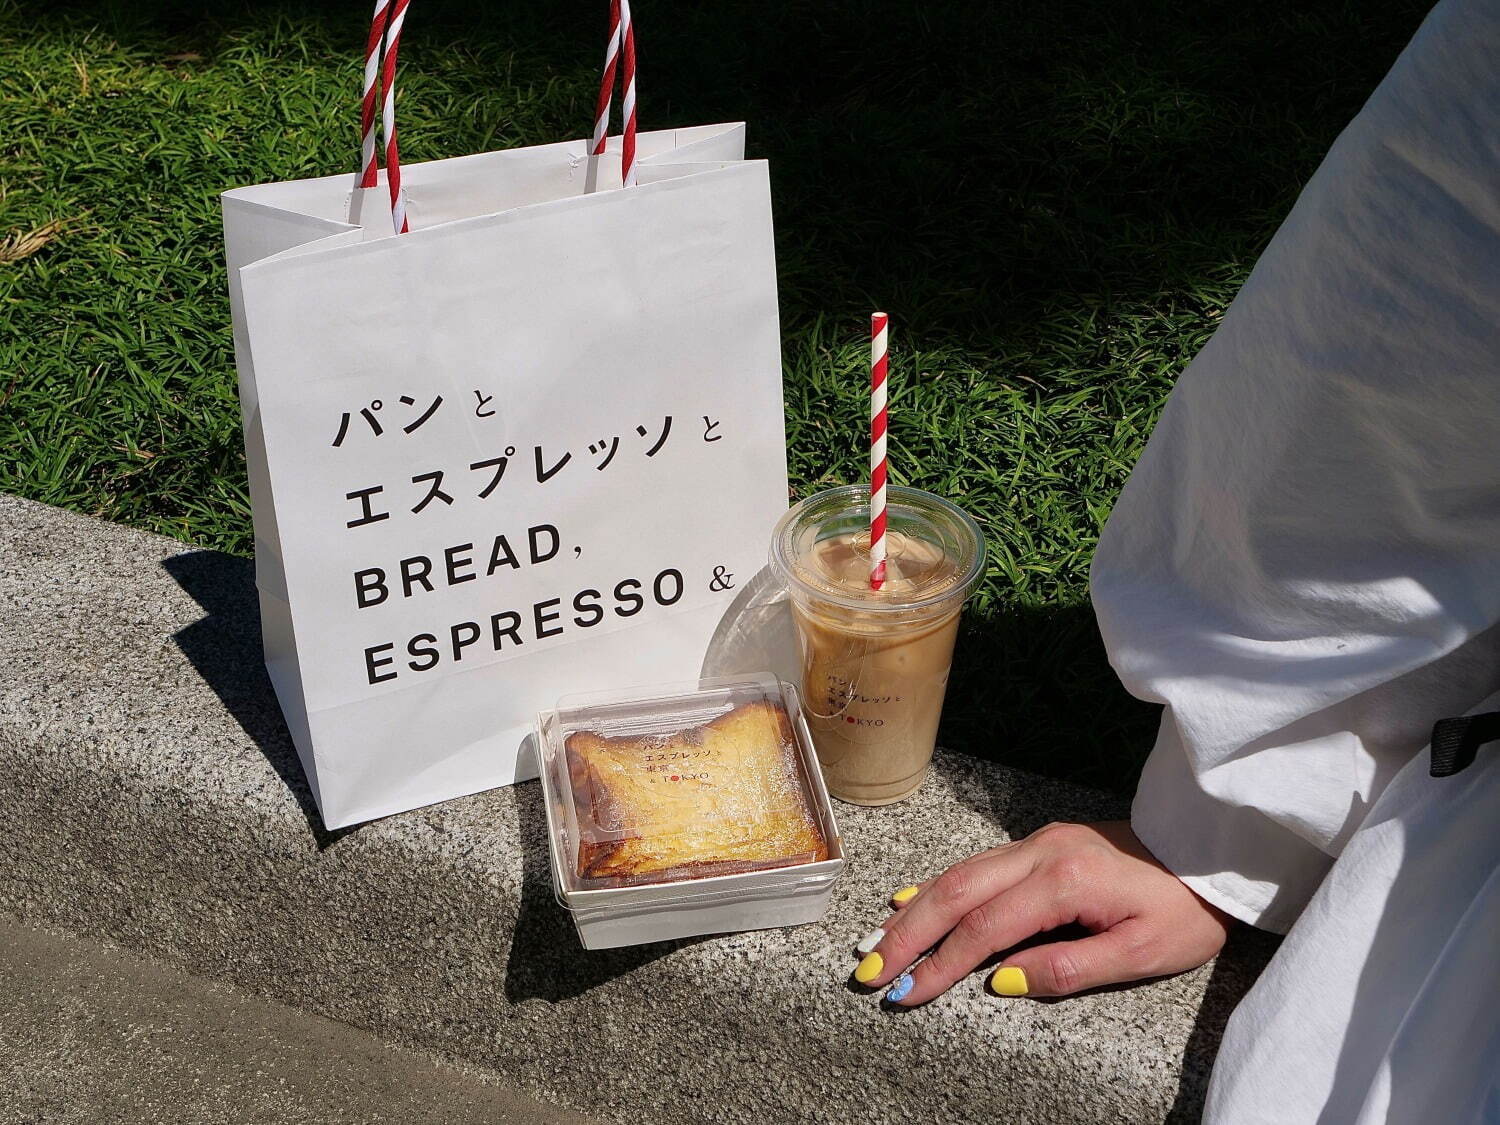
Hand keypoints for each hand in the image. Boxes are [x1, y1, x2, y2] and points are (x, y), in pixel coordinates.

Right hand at [850, 821, 1230, 1004]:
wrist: (1212, 853)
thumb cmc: (1187, 909)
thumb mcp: (1143, 952)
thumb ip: (1069, 968)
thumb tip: (1001, 983)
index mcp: (1066, 880)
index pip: (985, 928)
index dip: (941, 963)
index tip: (904, 992)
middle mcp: (1042, 852)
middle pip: (956, 891)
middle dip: (908, 933)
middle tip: (869, 968)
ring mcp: (1039, 842)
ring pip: (960, 873)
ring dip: (915, 910)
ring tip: (878, 941)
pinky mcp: (1042, 843)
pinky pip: (978, 864)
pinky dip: (939, 886)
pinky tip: (914, 899)